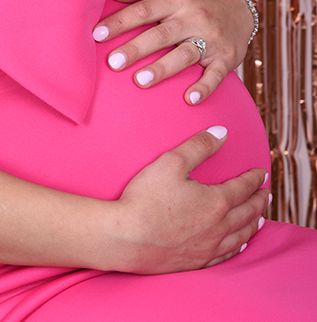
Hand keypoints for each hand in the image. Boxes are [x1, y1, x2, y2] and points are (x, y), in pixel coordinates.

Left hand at [92, 0, 254, 104]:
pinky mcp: (227, 58)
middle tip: (113, 63)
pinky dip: (205, 87)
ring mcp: (211, 38)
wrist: (240, 4)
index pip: (144, 9)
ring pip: (184, 55)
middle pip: (161, 34)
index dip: (120, 22)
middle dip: (136, 49)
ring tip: (140, 81)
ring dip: (163, 69)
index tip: (97, 34)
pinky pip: (216, 74)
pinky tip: (190, 98)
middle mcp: (194, 17)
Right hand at [106, 126, 268, 272]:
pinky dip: (239, 246)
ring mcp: (209, 247)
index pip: (242, 187)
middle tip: (266, 194)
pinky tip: (240, 244)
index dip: (253, 179)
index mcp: (216, 201)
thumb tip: (222, 132)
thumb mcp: (171, 162)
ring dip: (254, 224)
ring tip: (261, 218)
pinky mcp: (198, 261)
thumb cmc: (147, 198)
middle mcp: (218, 226)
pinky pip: (227, 254)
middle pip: (247, 212)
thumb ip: (199, 145)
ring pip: (241, 235)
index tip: (261, 173)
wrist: (128, 238)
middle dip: (259, 201)